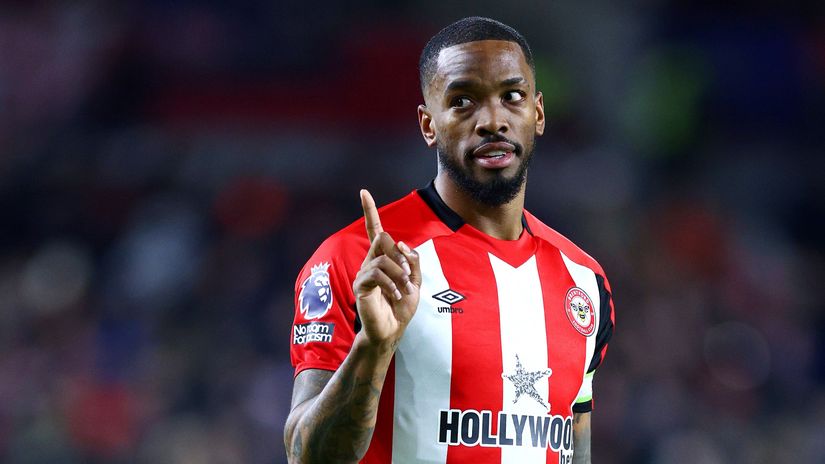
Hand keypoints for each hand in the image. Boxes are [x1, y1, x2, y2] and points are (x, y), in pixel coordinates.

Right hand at [352, 190, 420, 350]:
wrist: (391, 331)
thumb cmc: (401, 308)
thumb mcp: (415, 282)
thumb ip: (412, 261)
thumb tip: (400, 244)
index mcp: (383, 259)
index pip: (376, 231)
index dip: (370, 211)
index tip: (363, 192)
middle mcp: (370, 262)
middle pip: (384, 241)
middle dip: (401, 257)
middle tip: (409, 277)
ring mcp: (363, 273)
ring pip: (382, 259)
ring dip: (399, 273)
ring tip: (404, 290)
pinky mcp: (360, 286)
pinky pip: (375, 273)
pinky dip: (390, 283)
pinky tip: (396, 295)